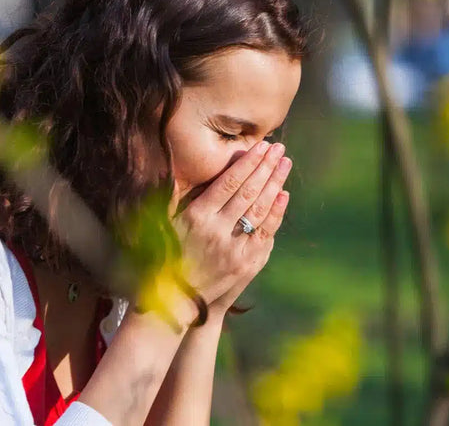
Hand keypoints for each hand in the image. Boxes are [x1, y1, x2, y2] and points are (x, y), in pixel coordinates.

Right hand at [171, 141, 291, 316]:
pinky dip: (276, 212)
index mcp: (196, 216)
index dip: (248, 162)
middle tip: (279, 148)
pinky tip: (283, 194)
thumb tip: (176, 167)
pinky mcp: (245, 263)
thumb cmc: (168, 256)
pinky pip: (265, 233)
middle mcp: (216, 230)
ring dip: (275, 183)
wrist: (178, 301)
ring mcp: (233, 248)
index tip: (261, 147)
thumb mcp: (164, 224)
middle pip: (248, 191)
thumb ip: (174, 196)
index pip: (229, 182)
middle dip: (266, 167)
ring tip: (285, 164)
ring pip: (259, 209)